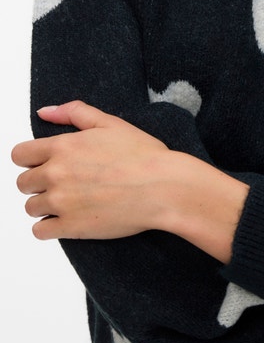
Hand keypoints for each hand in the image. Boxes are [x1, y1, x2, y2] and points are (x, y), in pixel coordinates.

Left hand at [12, 101, 247, 260]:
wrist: (164, 187)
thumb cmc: (144, 156)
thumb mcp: (111, 123)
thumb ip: (74, 113)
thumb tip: (45, 111)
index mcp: (63, 147)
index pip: (20, 154)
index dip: (31, 159)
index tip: (44, 164)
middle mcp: (56, 174)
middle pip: (23, 183)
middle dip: (39, 183)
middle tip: (63, 184)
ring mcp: (62, 202)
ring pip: (31, 208)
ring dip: (44, 206)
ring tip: (69, 203)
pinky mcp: (71, 227)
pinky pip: (40, 232)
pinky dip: (49, 228)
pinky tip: (66, 221)